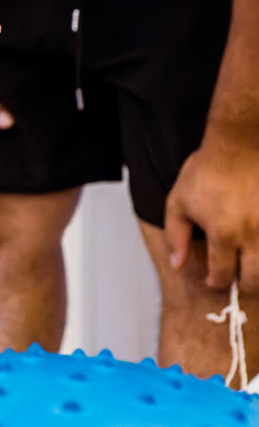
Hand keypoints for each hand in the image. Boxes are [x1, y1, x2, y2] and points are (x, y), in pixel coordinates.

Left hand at [165, 125, 258, 290]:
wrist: (241, 142)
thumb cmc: (209, 170)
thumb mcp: (179, 203)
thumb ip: (177, 237)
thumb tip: (179, 265)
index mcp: (224, 233)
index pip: (222, 274)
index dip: (216, 281)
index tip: (215, 280)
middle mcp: (254, 233)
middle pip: (255, 279)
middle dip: (244, 284)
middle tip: (240, 279)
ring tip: (253, 263)